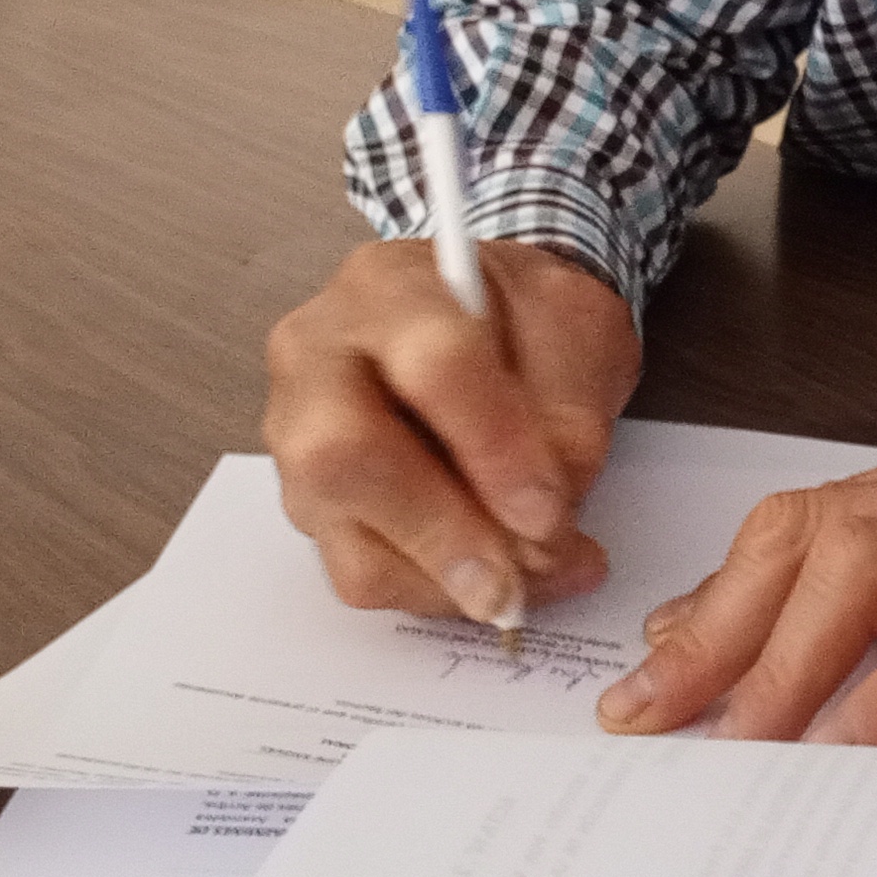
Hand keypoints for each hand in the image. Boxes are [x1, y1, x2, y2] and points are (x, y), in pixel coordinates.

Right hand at [262, 236, 638, 625]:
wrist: (493, 320)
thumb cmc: (527, 320)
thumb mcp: (580, 332)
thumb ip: (570, 418)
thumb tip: (539, 526)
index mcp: (393, 287)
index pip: (433, 366)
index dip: (494, 450)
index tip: (547, 512)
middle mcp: (320, 353)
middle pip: (343, 453)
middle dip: (442, 532)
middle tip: (514, 583)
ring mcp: (297, 430)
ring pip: (342, 529)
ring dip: (442, 577)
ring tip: (526, 583)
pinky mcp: (308, 498)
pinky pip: (355, 569)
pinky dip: (432, 590)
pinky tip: (489, 576)